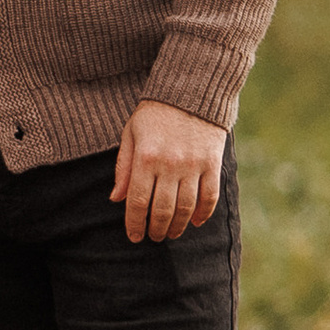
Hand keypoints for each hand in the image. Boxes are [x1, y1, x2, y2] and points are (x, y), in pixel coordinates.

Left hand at [110, 99, 227, 243]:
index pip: (138, 201)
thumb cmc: (153, 115)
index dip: (135, 223)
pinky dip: (204, 213)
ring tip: (171, 234)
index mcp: (145, 157)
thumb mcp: (130, 135)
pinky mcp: (212, 163)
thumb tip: (116, 199)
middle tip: (153, 237)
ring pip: (187, 207)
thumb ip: (123, 168)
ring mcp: (194, 164)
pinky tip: (196, 222)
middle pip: (164, 209)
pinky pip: (210, 195)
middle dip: (157, 228)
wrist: (190, 92)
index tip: (134, 237)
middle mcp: (170, 164)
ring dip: (179, 226)